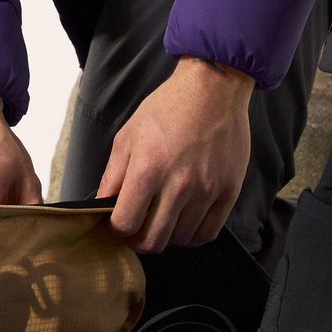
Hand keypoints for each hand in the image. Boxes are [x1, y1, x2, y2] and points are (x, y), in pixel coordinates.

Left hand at [100, 58, 254, 251]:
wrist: (212, 89)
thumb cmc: (168, 108)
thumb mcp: (128, 136)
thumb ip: (112, 177)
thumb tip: (101, 208)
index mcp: (148, 169)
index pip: (125, 224)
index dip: (116, 231)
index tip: (117, 226)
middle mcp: (179, 184)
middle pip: (153, 241)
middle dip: (137, 241)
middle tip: (136, 231)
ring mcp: (207, 190)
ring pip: (180, 240)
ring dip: (166, 237)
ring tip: (160, 221)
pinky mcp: (229, 191)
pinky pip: (208, 233)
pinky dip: (192, 236)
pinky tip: (184, 223)